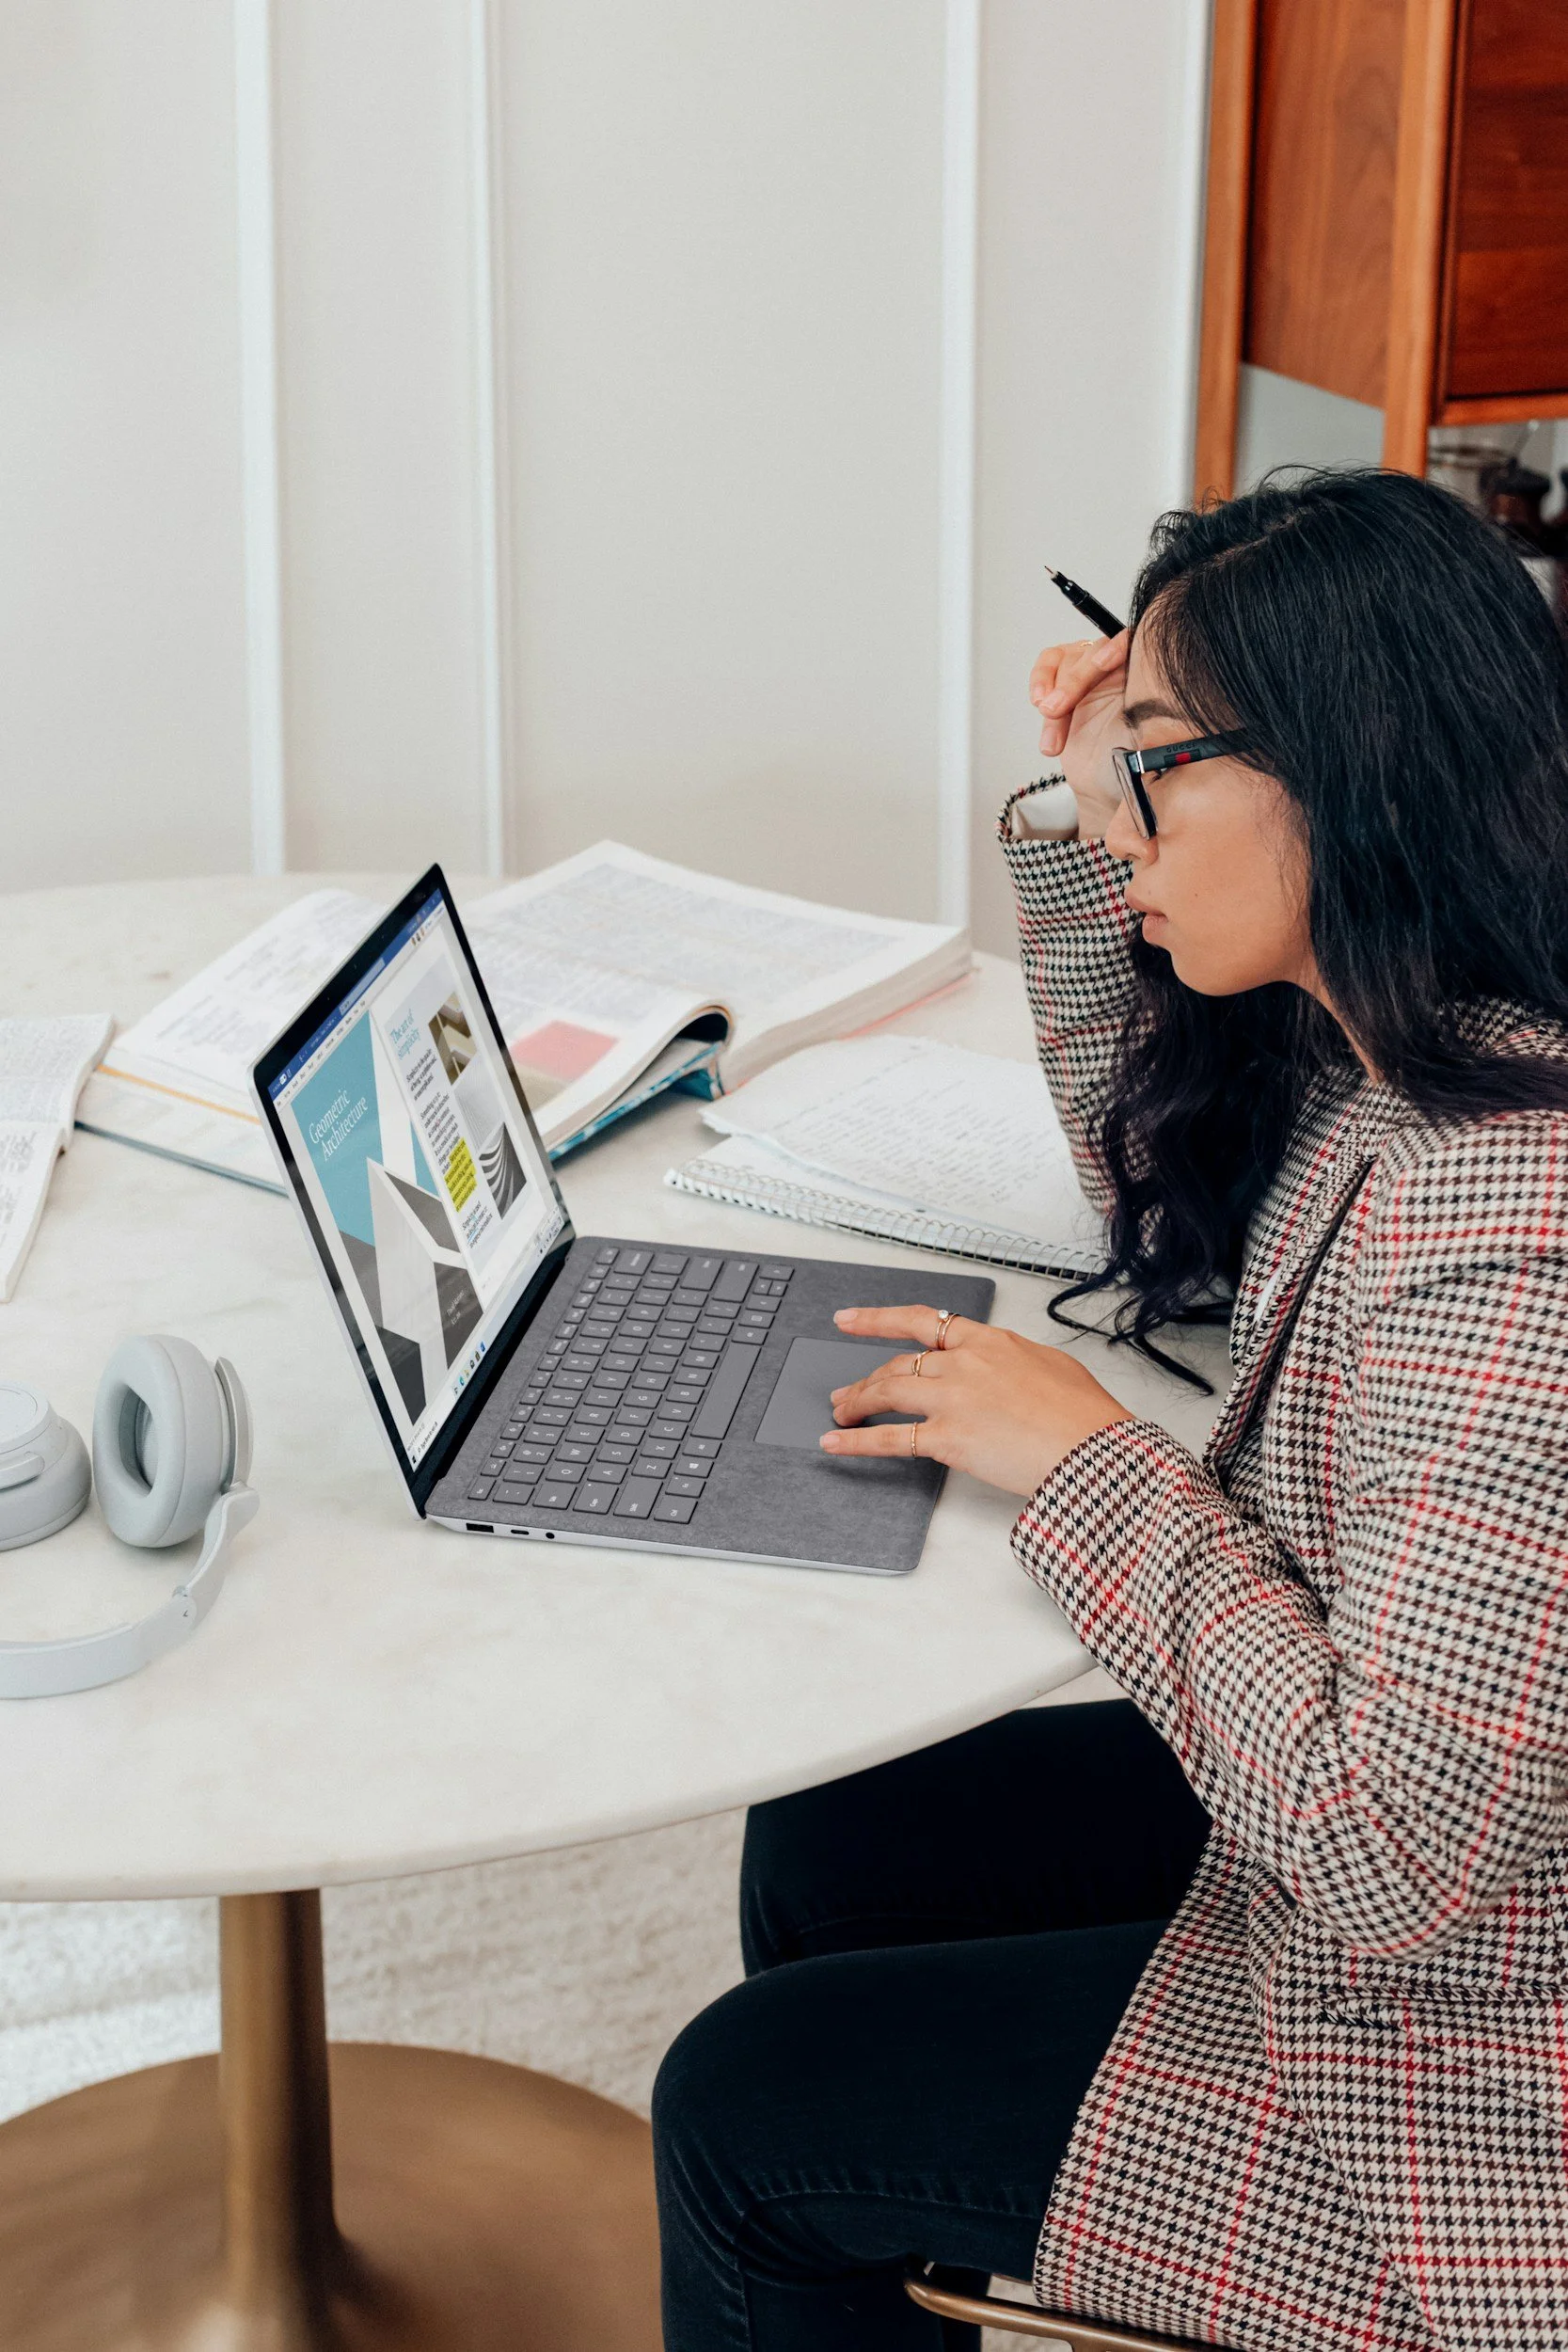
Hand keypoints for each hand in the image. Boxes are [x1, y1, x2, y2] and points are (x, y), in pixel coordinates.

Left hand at [822, 1305, 1133, 1497]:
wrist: (1093, 1448)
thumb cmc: (1083, 1415)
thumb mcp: (1049, 1365)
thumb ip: (1012, 1361)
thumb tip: (1000, 1368)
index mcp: (988, 1341)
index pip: (920, 1322)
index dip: (877, 1320)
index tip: (849, 1320)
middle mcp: (963, 1363)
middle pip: (898, 1365)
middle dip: (865, 1379)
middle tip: (846, 1392)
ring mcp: (952, 1398)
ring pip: (886, 1392)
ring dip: (856, 1404)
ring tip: (840, 1415)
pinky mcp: (947, 1437)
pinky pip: (889, 1438)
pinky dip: (857, 1441)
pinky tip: (836, 1443)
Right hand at [1028, 631, 1128, 839]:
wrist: (1110, 796)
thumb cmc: (1133, 785)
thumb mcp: (1146, 789)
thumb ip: (1147, 797)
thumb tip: (1145, 840)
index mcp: (1152, 686)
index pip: (1136, 646)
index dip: (1119, 649)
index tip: (1109, 664)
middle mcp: (1126, 673)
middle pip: (1097, 650)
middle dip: (1074, 678)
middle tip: (1055, 709)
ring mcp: (1097, 675)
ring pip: (1070, 657)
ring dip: (1055, 685)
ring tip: (1049, 716)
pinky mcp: (1071, 683)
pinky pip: (1051, 664)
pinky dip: (1041, 683)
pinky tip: (1045, 713)